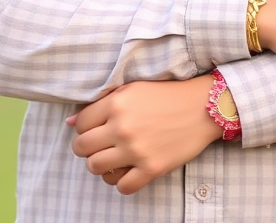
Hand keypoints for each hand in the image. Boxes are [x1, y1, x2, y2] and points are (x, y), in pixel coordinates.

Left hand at [67, 76, 220, 194]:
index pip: (81, 124)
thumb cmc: (169, 95)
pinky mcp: (151, 168)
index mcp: (117, 103)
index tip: (97, 130)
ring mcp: (136, 150)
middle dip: (89, 148)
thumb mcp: (135, 89)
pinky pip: (121, 186)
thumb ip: (103, 103)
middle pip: (82, 148)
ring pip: (96, 168)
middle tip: (104, 145)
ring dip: (102, 165)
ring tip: (116, 158)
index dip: (85, 128)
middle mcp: (122, 126)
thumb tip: (71, 123)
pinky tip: (131, 170)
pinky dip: (123, 181)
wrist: (205, 107)